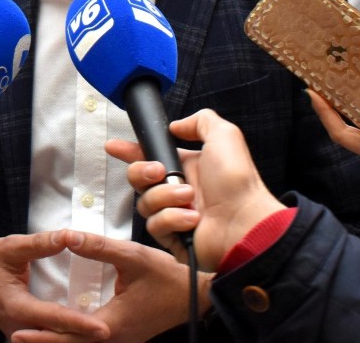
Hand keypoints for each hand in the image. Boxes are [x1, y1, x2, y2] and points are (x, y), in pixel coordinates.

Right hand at [0, 232, 110, 340]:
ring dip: (74, 338)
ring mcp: (18, 332)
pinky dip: (63, 335)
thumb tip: (71, 236)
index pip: (54, 318)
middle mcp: (18, 326)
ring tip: (103, 334)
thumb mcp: (11, 247)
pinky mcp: (20, 331)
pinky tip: (83, 331)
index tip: (103, 328)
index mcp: (16, 307)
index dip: (79, 324)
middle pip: (56, 336)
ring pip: (50, 340)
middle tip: (111, 334)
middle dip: (82, 337)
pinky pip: (45, 337)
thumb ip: (41, 244)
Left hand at [10, 233, 210, 342]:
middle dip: (44, 342)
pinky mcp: (125, 337)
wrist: (195, 297)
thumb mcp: (133, 257)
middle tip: (15, 337)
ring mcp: (121, 341)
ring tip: (32, 335)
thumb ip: (100, 248)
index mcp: (111, 324)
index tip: (17, 332)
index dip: (42, 334)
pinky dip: (75, 339)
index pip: (68, 334)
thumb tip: (69, 238)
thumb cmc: (167, 278)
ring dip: (59, 341)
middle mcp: (113, 339)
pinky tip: (65, 330)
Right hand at [106, 109, 283, 271]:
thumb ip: (200, 120)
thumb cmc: (238, 181)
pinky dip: (173, 219)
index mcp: (187, 167)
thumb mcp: (224, 135)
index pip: (149, 156)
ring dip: (166, 196)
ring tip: (191, 198)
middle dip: (142, 171)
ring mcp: (174, 215)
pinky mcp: (172, 238)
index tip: (114, 146)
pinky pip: (155, 225)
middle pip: (138, 178)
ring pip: (145, 202)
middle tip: (159, 171)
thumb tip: (177, 126)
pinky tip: (192, 219)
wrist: (245, 221)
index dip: (129, 151)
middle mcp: (178, 190)